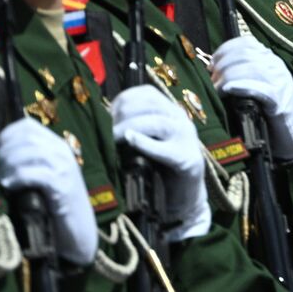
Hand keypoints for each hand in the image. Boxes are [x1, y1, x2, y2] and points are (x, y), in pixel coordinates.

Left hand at [0, 118, 98, 263]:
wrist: (78, 229)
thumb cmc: (54, 204)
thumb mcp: (42, 176)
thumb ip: (27, 162)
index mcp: (57, 145)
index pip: (27, 125)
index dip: (7, 135)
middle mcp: (62, 151)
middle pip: (26, 137)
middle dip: (6, 152)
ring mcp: (64, 168)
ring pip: (30, 152)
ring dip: (10, 165)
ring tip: (2, 180)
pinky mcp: (62, 187)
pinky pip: (35, 174)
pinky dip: (18, 178)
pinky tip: (10, 187)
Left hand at [112, 86, 210, 241]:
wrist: (186, 198)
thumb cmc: (160, 168)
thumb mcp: (147, 142)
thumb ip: (134, 128)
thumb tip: (104, 120)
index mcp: (171, 112)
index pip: (147, 93)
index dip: (124, 99)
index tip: (108, 112)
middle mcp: (180, 120)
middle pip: (150, 104)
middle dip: (124, 113)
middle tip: (107, 129)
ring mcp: (186, 138)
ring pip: (156, 122)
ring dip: (131, 126)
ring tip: (114, 137)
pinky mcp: (187, 160)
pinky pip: (164, 149)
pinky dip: (145, 143)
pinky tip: (131, 140)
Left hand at [212, 36, 292, 159]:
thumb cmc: (270, 114)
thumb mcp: (258, 87)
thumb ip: (243, 74)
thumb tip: (214, 70)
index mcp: (271, 60)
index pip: (247, 43)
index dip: (225, 50)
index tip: (211, 63)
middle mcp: (277, 67)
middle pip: (245, 54)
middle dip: (223, 64)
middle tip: (212, 79)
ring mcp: (280, 83)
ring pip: (251, 68)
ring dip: (228, 76)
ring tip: (217, 88)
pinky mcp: (280, 101)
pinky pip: (259, 88)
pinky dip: (241, 86)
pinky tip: (228, 89)